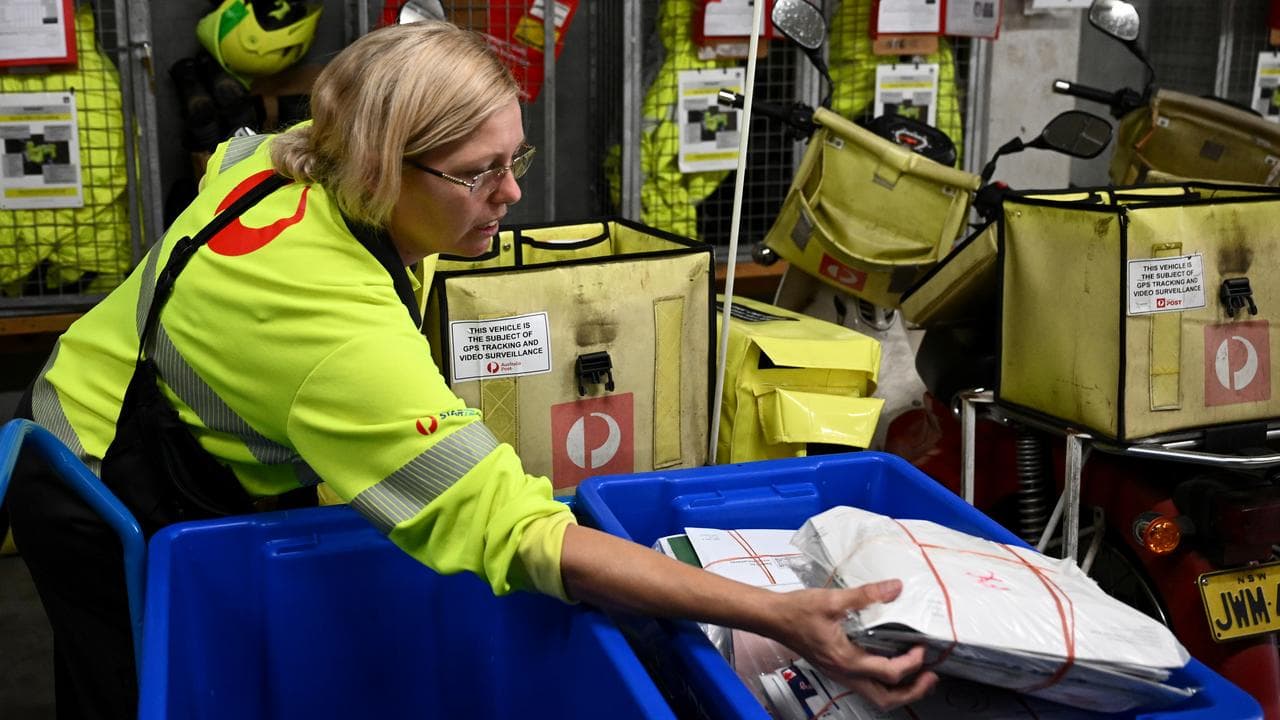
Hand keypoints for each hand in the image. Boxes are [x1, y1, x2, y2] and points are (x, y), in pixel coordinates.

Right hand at [767, 579, 937, 710]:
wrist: (773, 618)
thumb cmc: (797, 612)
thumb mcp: (833, 600)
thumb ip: (866, 595)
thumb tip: (893, 588)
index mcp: (846, 660)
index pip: (889, 672)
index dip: (912, 663)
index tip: (921, 647)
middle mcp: (844, 672)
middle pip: (885, 698)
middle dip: (912, 691)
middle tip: (930, 678)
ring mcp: (840, 673)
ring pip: (876, 696)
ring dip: (899, 691)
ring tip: (917, 678)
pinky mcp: (837, 668)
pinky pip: (866, 686)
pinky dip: (884, 682)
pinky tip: (889, 666)